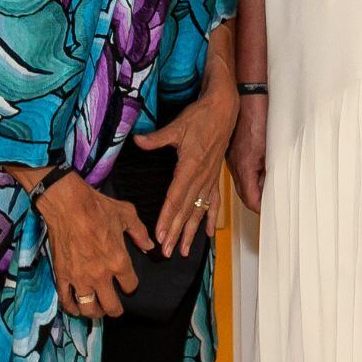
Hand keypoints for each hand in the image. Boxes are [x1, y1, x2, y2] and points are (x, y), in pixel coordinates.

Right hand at [38, 175, 151, 318]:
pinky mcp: (62, 275)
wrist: (66, 203)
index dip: (131, 287)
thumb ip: (140, 232)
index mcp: (119, 261)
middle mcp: (100, 275)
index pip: (130, 286)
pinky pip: (66, 300)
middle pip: (111, 306)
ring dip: (94, 312)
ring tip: (96, 308)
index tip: (128, 284)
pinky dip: (71, 307)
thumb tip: (149, 246)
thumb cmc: (98, 207)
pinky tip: (75, 307)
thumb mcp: (126, 214)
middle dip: (115, 309)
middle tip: (114, 306)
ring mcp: (80, 278)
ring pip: (88, 309)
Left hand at [132, 86, 237, 255]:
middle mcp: (201, 177)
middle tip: (166, 251)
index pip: (175, 198)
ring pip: (199, 211)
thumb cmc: (200, 117)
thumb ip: (157, 138)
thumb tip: (137, 141)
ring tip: (184, 250)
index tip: (160, 234)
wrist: (223, 111)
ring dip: (190, 232)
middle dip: (176, 232)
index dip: (167, 218)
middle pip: (186, 210)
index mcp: (190, 166)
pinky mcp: (215, 177)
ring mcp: (209, 179)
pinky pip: (213, 203)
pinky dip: (210, 219)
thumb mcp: (177, 126)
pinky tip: (207, 234)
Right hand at [227, 94, 267, 213]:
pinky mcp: (234, 150)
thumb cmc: (259, 117)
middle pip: (244, 193)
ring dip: (255, 188)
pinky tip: (262, 171)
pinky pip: (241, 170)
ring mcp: (232, 157)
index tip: (271, 213)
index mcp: (243, 167)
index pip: (250, 199)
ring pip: (243, 182)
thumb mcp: (270, 149)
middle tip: (272, 205)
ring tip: (270, 189)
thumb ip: (271, 171)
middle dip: (258, 201)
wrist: (248, 96)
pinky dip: (252, 176)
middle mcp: (234, 164)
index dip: (261, 209)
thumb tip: (275, 188)